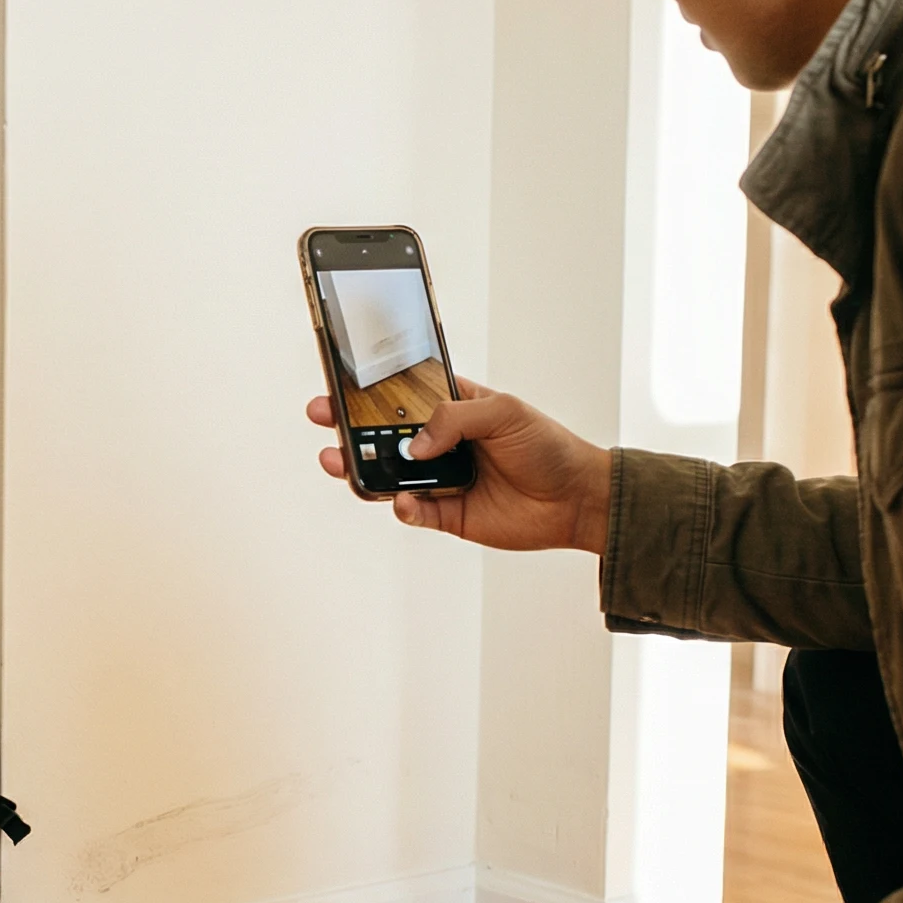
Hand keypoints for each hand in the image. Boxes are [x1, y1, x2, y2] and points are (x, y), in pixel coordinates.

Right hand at [308, 380, 613, 552]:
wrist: (576, 500)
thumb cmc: (548, 446)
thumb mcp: (504, 411)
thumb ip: (454, 418)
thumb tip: (414, 444)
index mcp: (454, 408)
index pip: (402, 397)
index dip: (369, 393)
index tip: (339, 387)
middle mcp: (442, 444)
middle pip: (384, 436)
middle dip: (350, 430)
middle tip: (325, 422)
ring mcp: (442, 480)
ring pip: (390, 475)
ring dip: (364, 470)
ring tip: (342, 463)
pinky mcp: (448, 515)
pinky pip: (413, 512)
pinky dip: (402, 508)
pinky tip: (403, 501)